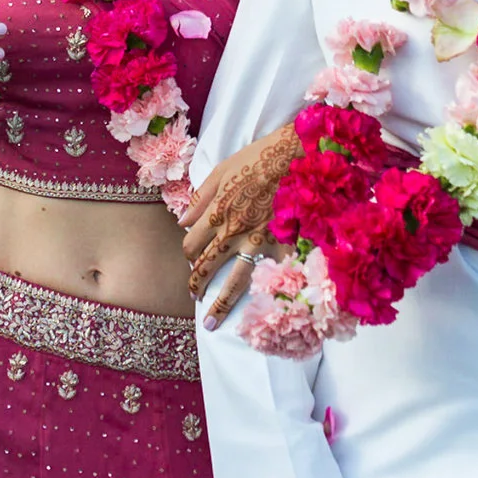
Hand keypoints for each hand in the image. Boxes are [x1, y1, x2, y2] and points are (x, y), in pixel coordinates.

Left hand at [180, 124, 296, 324]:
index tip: (190, 262)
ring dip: (220, 304)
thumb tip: (182, 221)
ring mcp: (258, 243)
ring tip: (211, 321)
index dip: (188, 256)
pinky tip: (261, 309)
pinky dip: (266, 292)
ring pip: (233, 281)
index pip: (191, 246)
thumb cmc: (258, 158)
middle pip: (207, 267)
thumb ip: (200, 199)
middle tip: (194, 298)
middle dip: (197, 285)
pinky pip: (271, 275)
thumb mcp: (221, 170)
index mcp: (216, 214)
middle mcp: (233, 233)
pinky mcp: (282, 246)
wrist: (296, 156)